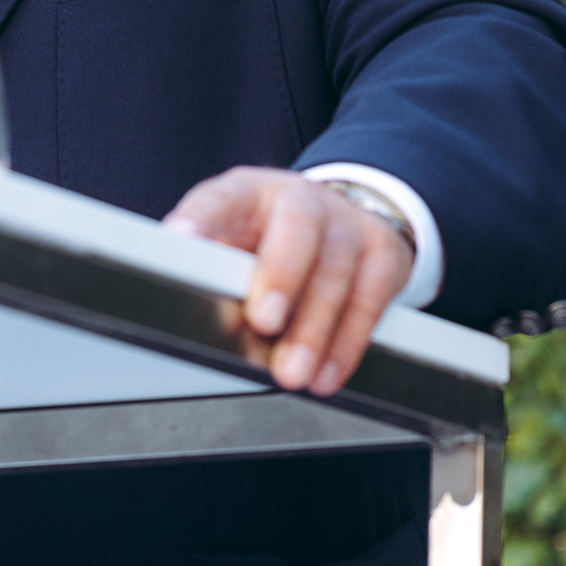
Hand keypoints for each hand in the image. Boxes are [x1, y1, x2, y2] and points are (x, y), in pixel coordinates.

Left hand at [163, 166, 413, 396]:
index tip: (182, 240)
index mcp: (249, 192)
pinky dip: (346, 344)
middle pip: (297, 228)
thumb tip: (201, 315)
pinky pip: (370, 300)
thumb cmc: (273, 238)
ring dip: (313, 330)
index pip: (222, 198)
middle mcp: (300, 198)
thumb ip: (219, 269)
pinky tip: (326, 373)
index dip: (202, 217)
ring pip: (335, 271)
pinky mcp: (383, 253)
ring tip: (291, 371)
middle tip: (263, 321)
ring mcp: (345, 223)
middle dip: (281, 276)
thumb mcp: (237, 239)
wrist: (344, 219)